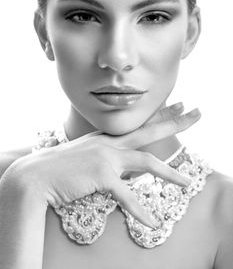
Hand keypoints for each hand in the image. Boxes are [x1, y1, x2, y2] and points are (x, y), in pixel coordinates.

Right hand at [9, 102, 200, 228]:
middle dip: (175, 121)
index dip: (161, 113)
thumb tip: (130, 168)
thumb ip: (110, 159)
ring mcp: (106, 157)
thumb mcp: (88, 156)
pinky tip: (152, 222)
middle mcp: (109, 143)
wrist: (36, 175)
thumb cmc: (61, 167)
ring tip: (189, 183)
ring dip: (170, 174)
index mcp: (106, 138)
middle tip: (197, 112)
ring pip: (146, 162)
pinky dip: (139, 210)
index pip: (140, 122)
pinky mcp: (100, 175)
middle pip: (149, 130)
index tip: (179, 106)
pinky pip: (126, 195)